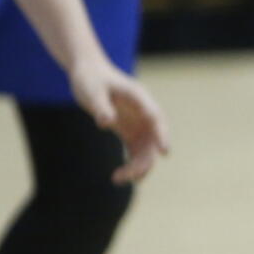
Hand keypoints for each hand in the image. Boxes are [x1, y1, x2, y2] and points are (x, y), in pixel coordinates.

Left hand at [69, 58, 170, 182]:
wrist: (89, 74)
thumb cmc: (90, 79)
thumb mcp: (92, 91)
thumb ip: (100, 106)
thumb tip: (106, 123)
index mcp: (139, 98)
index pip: (155, 117)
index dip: (162, 135)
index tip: (164, 152)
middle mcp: (144, 113)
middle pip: (154, 140)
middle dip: (146, 160)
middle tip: (130, 176)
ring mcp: (139, 124)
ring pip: (147, 150)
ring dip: (138, 167)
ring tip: (118, 179)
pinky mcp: (130, 132)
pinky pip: (136, 152)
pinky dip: (131, 165)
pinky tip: (119, 177)